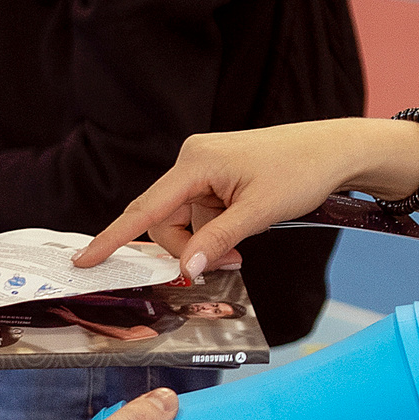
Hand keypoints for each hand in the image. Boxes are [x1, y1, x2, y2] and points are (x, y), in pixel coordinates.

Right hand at [75, 119, 418, 278]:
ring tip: (243, 247)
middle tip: (229, 265)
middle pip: (165, 221)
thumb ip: (218, 241)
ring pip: (184, 222)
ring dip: (206, 242)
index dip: (113, 238)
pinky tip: (241, 229)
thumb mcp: (259, 213)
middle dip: (189, 249)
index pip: (145, 208)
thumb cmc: (301, 172)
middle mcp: (192, 159)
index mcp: (196, 162)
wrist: (333, 150)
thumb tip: (186, 269)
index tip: (84, 261)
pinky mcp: (216, 175)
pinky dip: (215, 230)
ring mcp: (204, 166)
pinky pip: (201, 212)